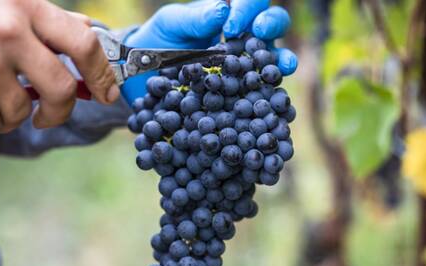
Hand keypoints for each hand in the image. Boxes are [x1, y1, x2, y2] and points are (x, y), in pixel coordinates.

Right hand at [0, 0, 119, 134]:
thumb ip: (42, 20)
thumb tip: (91, 31)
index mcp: (22, 4)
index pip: (83, 41)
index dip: (102, 73)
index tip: (107, 91)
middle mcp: (7, 30)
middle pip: (62, 88)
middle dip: (60, 110)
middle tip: (47, 114)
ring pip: (23, 111)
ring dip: (10, 112)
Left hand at [121, 0, 297, 103]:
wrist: (142, 76)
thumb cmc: (158, 41)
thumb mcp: (171, 24)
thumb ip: (195, 17)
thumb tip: (224, 9)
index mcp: (229, 14)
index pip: (251, 3)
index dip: (247, 10)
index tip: (230, 25)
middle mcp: (244, 38)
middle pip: (272, 25)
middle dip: (272, 26)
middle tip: (261, 32)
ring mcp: (246, 67)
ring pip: (274, 58)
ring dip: (281, 60)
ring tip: (283, 66)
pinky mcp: (242, 93)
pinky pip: (262, 91)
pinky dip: (270, 93)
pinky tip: (274, 96)